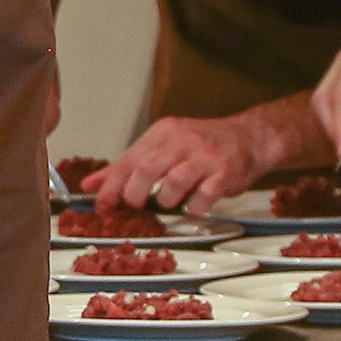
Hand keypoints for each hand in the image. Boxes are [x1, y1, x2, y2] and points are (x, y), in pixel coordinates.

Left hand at [92, 114, 275, 212]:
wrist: (250, 138)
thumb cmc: (202, 147)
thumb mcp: (163, 148)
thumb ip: (128, 167)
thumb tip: (91, 185)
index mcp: (164, 132)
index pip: (130, 159)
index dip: (112, 184)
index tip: (101, 205)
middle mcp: (183, 140)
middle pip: (148, 168)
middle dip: (135, 193)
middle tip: (135, 205)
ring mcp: (206, 156)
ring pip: (174, 183)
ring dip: (167, 200)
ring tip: (172, 199)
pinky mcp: (225, 173)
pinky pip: (202, 197)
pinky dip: (194, 207)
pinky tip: (196, 203)